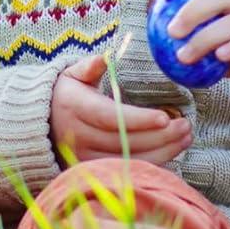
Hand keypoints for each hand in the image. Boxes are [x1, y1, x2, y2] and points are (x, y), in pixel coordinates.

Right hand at [49, 52, 192, 166]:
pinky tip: (171, 152)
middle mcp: (77, 136)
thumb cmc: (67, 94)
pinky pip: (127, 171)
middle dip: (160, 136)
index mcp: (74, 107)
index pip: (110, 117)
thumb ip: (90, 66)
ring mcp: (84, 158)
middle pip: (125, 141)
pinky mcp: (92, 171)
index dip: (139, 120)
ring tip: (185, 138)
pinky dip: (152, 164)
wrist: (43, 123)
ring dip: (162, 151)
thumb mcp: (73, 74)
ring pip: (129, 159)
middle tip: (185, 126)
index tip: (165, 117)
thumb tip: (106, 57)